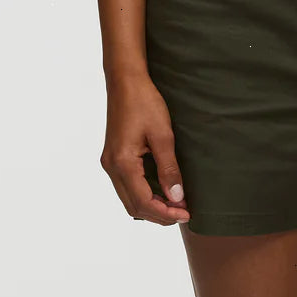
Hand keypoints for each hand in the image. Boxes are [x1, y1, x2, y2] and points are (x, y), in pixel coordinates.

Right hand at [100, 72, 189, 224]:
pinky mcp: (113, 159)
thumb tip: (177, 198)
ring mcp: (110, 163)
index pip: (143, 202)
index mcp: (122, 162)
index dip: (166, 213)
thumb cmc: (144, 103)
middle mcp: (111, 166)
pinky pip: (127, 188)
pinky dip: (145, 197)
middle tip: (184, 212)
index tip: (187, 214)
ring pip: (129, 200)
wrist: (125, 81)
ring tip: (176, 205)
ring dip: (152, 208)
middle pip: (134, 207)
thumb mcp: (163, 136)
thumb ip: (169, 169)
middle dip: (160, 215)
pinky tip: (162, 193)